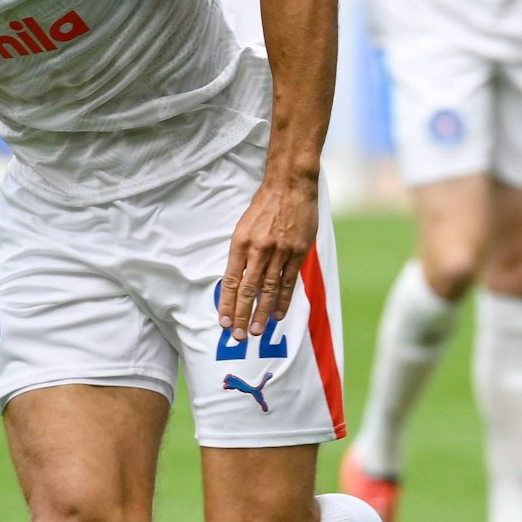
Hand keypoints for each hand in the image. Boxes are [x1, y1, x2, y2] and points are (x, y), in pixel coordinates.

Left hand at [219, 177, 316, 341]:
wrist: (290, 186)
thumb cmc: (265, 205)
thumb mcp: (244, 227)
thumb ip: (242, 253)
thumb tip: (237, 280)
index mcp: (240, 243)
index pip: (230, 281)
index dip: (226, 304)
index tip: (223, 322)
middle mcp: (258, 249)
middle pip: (247, 290)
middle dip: (241, 315)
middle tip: (237, 336)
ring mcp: (279, 251)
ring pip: (268, 289)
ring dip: (262, 313)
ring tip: (256, 331)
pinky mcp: (297, 251)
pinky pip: (288, 281)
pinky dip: (283, 299)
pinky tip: (279, 314)